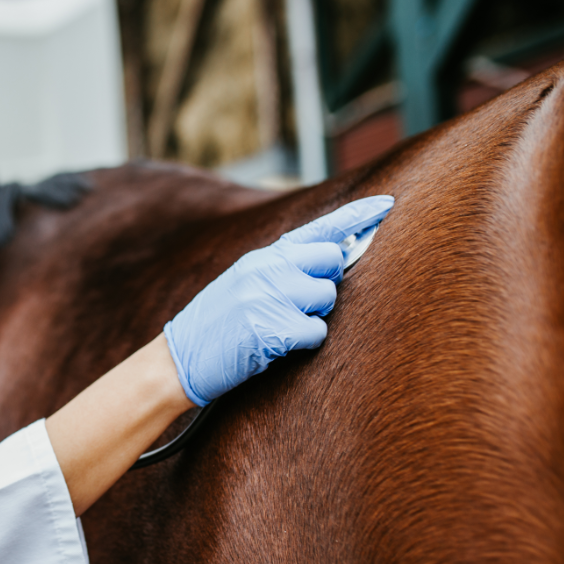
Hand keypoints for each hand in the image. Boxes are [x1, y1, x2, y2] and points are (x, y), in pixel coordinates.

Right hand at [164, 195, 393, 406]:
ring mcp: (268, 296)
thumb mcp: (243, 284)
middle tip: (302, 303)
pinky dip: (305, 343)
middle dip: (328, 283)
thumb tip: (333, 260)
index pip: (318, 228)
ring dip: (314, 317)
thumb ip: (281, 269)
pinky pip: (317, 332)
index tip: (387, 204)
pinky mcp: (271, 328)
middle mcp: (266, 268)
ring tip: (281, 327)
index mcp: (262, 257)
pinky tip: (278, 346)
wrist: (177, 360)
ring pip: (327, 298)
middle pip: (331, 261)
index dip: (356, 216)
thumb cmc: (216, 327)